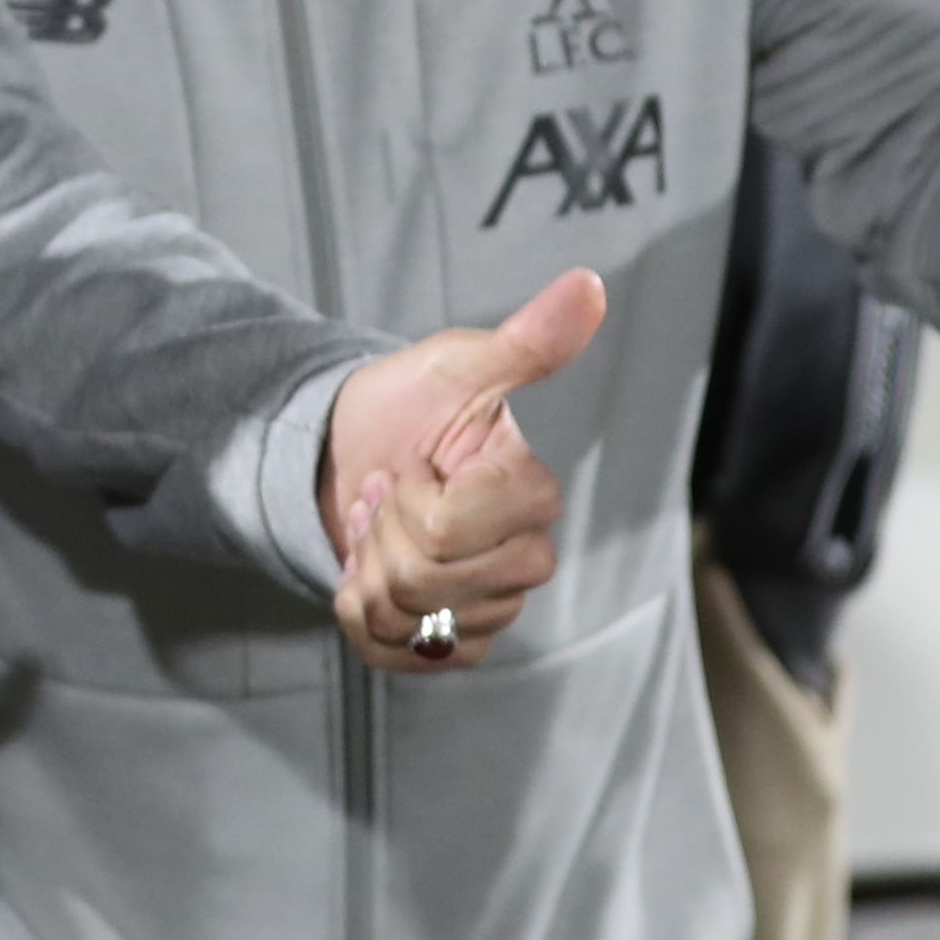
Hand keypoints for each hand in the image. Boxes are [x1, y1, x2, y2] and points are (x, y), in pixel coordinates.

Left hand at [324, 268, 605, 671]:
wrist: (351, 453)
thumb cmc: (409, 405)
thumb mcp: (457, 366)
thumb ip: (525, 340)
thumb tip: (589, 285)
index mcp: (532, 498)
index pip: (449, 531)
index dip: (405, 501)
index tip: (407, 466)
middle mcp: (523, 560)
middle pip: (426, 583)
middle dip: (380, 537)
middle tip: (386, 498)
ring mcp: (488, 607)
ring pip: (407, 621)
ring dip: (365, 570)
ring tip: (376, 530)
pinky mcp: (450, 643)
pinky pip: (394, 654)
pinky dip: (359, 613)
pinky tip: (366, 574)